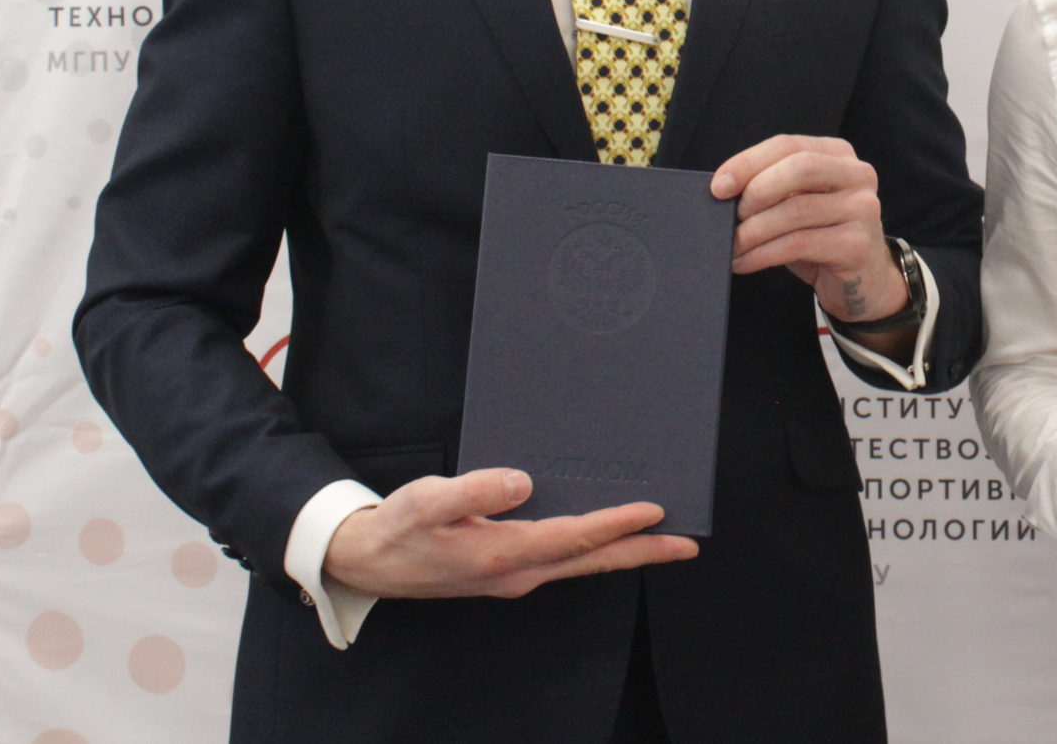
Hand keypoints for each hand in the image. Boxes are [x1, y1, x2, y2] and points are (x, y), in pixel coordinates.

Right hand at [323, 469, 696, 599]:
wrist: (368, 562)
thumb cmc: (398, 528)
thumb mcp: (428, 501)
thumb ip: (474, 489)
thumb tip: (521, 482)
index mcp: (502, 553)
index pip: (573, 537)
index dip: (616, 523)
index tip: (654, 510)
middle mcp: (517, 571)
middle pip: (592, 560)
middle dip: (642, 552)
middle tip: (688, 545)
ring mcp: (514, 575)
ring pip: (581, 563)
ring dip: (623, 552)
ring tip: (661, 540)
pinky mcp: (508, 569)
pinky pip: (564, 560)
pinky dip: (593, 549)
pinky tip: (604, 536)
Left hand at [711, 134, 905, 324]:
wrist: (863, 281)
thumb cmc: (822, 238)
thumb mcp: (798, 204)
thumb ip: (773, 188)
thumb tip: (724, 189)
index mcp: (839, 154)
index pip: (788, 145)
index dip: (749, 162)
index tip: (719, 186)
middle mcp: (858, 175)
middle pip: (799, 168)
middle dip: (756, 191)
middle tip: (731, 216)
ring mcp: (863, 209)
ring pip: (796, 210)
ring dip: (754, 230)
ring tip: (733, 246)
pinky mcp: (857, 244)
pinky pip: (799, 243)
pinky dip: (763, 254)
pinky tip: (746, 262)